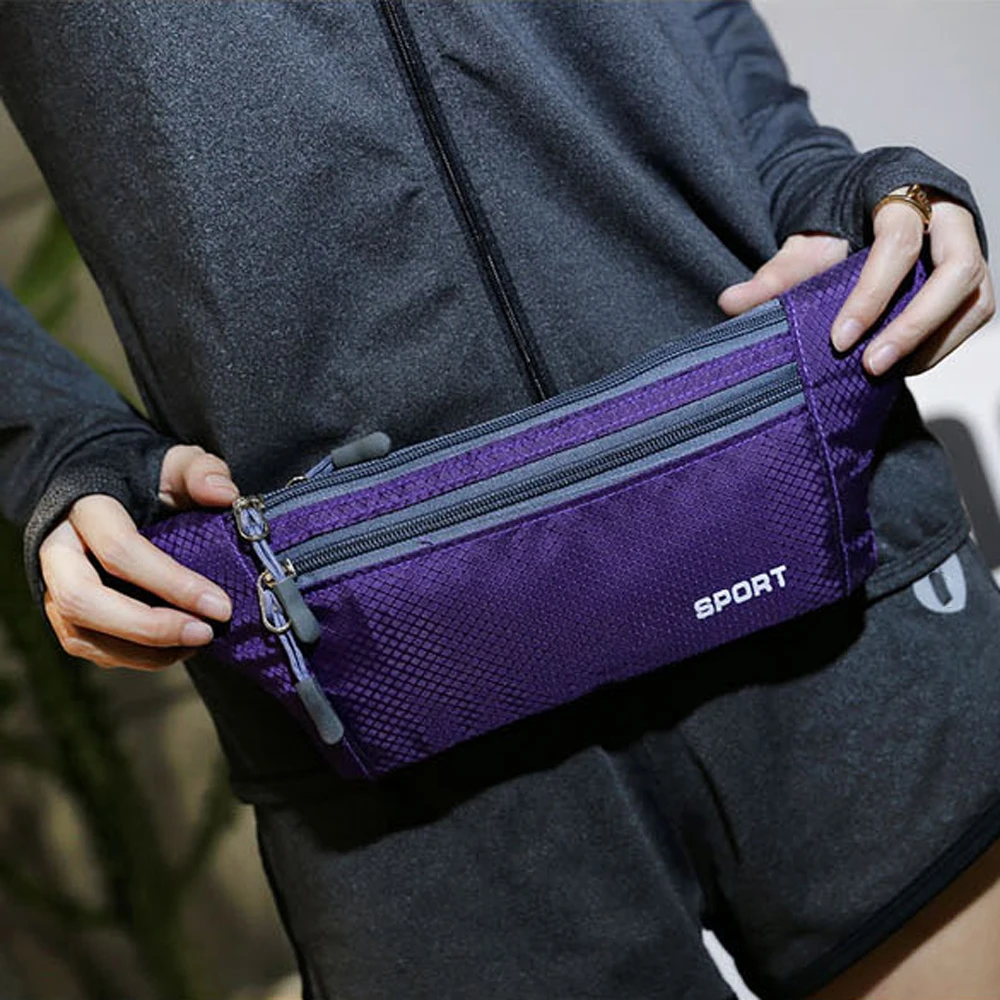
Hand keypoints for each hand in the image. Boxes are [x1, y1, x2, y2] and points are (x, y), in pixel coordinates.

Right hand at [39, 444, 237, 670]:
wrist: (111, 491)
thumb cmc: (147, 478)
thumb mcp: (177, 463)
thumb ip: (201, 471)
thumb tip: (223, 494)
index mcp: (85, 508)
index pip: (119, 549)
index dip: (170, 582)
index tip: (219, 604)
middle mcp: (59, 550)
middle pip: (82, 601)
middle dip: (146, 627)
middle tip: (204, 633)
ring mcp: (55, 585)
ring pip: (81, 634)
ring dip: (143, 650)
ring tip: (198, 641)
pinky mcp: (65, 613)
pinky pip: (91, 648)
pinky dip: (136, 658)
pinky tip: (178, 648)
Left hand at [717, 186, 994, 375]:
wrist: (868, 210)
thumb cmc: (838, 227)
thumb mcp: (804, 246)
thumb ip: (773, 274)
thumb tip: (729, 303)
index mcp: (900, 196)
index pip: (898, 243)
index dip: (872, 294)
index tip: (838, 339)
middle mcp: (948, 215)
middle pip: (956, 269)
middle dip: (914, 324)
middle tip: (870, 365)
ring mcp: (970, 245)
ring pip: (975, 294)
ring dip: (933, 340)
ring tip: (887, 371)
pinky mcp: (977, 275)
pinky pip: (977, 313)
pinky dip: (944, 344)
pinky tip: (906, 365)